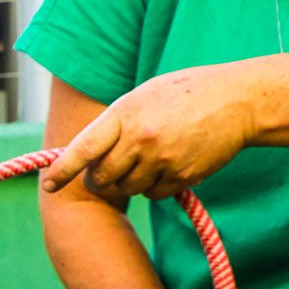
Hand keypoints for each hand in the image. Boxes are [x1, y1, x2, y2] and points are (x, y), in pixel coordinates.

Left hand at [41, 61, 258, 200]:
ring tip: (147, 158)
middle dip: (99, 179)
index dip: (63, 170)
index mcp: (125, 113)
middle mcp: (140, 139)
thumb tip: (90, 154)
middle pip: (102, 178)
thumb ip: (117, 123)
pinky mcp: (182, 176)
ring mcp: (162, 160)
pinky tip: (168, 165)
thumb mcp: (144, 96)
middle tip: (106, 172)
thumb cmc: (186, 94)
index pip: (84, 149)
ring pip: (128, 188)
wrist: (239, 101)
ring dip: (130, 181)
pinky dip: (155, 186)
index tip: (49, 184)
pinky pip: (154, 194)